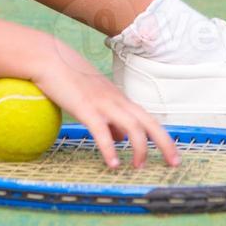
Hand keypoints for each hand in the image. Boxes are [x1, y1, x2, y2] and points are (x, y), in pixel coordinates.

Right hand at [32, 46, 178, 169]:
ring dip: (140, 148)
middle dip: (165, 144)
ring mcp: (103, 103)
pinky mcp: (86, 108)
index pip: (149, 119)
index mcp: (120, 99)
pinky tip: (113, 164)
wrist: (50, 58)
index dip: (163, 137)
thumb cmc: (70, 78)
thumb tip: (120, 138)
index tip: (173, 155)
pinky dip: (110, 150)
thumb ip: (110, 118)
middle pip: (150, 123)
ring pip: (133, 126)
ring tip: (138, 167)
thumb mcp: (96, 98)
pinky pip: (102, 132)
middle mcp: (117, 100)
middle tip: (175, 163)